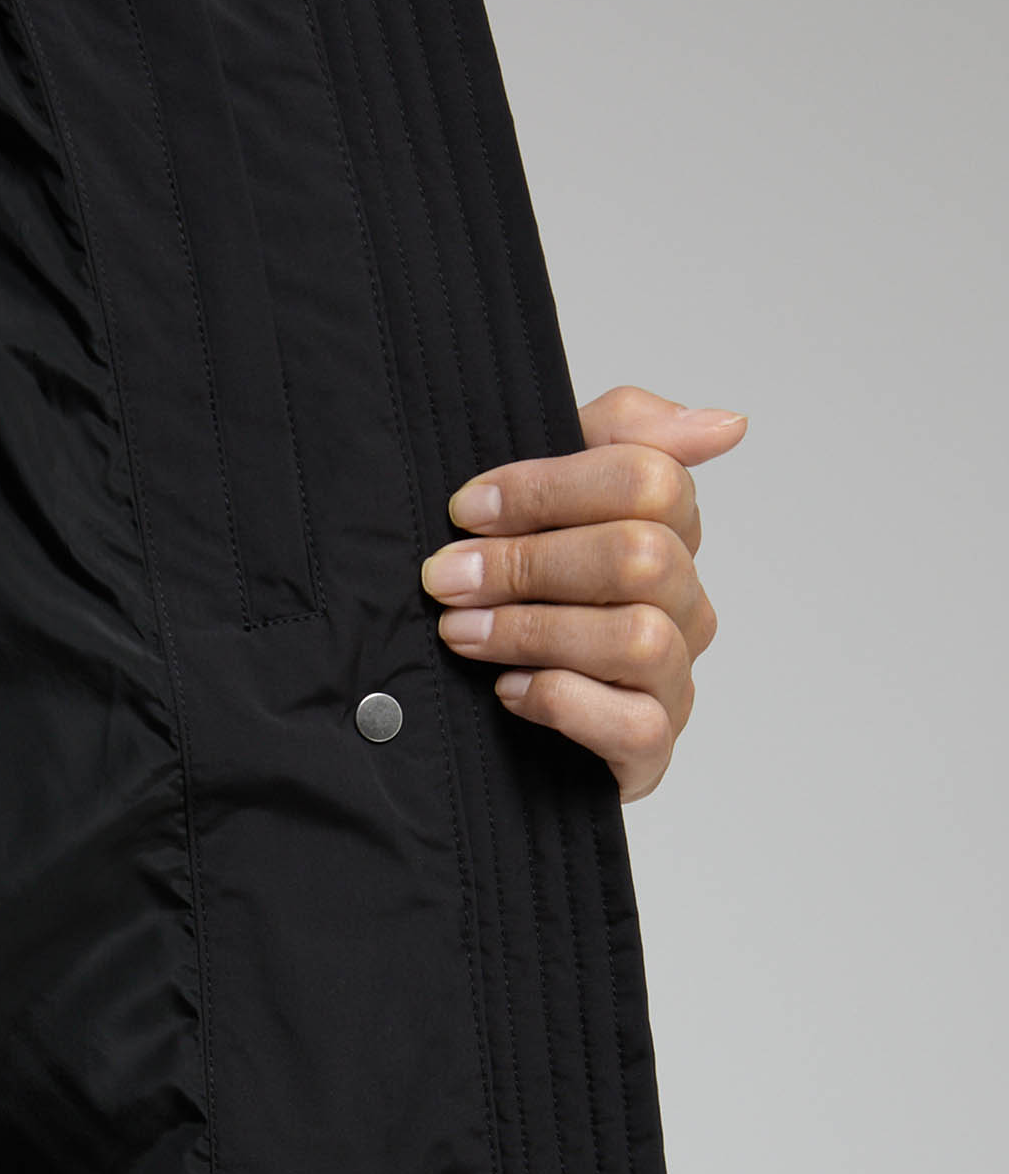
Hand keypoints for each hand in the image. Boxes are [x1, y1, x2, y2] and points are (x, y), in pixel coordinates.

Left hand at [421, 385, 744, 801]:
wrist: (481, 718)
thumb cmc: (513, 597)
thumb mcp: (543, 500)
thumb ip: (621, 436)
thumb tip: (727, 423)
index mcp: (667, 533)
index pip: (651, 479)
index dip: (550, 487)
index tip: (467, 509)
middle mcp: (684, 604)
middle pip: (643, 556)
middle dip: (530, 563)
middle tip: (447, 578)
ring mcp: (673, 679)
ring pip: (640, 638)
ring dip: (535, 631)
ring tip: (462, 633)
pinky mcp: (649, 750)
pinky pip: (634, 725)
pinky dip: (563, 702)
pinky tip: (508, 691)